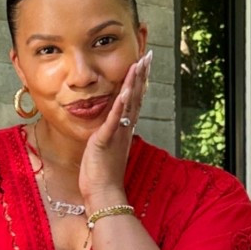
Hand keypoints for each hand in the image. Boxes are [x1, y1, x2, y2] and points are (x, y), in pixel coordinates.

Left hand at [79, 50, 151, 207]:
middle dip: (142, 75)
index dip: (139, 80)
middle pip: (136, 97)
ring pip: (128, 104)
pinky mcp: (105, 141)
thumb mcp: (106, 146)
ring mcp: (117, 134)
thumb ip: (110, 132)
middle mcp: (124, 129)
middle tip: (148, 56)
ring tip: (139, 64)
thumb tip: (112, 122)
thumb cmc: (102, 173)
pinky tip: (125, 91)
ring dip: (133, 83)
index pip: (134, 100)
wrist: (104, 193)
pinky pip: (114, 120)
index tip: (144, 63)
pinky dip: (120, 105)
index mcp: (123, 129)